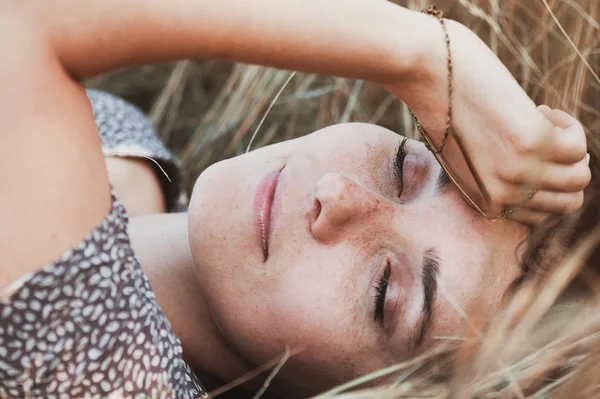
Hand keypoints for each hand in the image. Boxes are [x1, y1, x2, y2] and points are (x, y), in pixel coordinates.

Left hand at [389, 19, 589, 223]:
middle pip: (569, 202)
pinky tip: (537, 109)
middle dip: (565, 168)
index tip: (531, 155)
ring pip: (580, 177)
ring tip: (539, 123)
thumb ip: (498, 178)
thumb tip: (542, 174)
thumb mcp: (468, 160)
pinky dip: (566, 124)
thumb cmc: (447, 110)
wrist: (432, 74)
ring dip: (569, 147)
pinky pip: (577, 145)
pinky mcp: (533, 143)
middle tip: (541, 137)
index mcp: (487, 204)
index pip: (543, 216)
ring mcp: (518, 173)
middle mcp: (503, 196)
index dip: (547, 183)